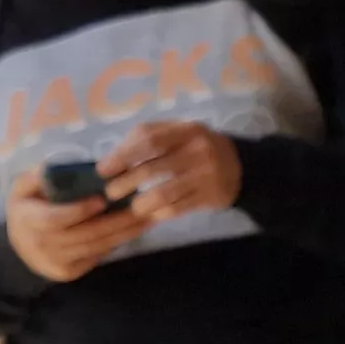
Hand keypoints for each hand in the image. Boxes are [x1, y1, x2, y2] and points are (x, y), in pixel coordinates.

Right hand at [6, 173, 148, 283]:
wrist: (22, 244)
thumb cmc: (28, 207)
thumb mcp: (24, 187)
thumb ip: (38, 175)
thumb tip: (55, 165)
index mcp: (27, 220)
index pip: (54, 219)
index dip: (79, 211)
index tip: (102, 199)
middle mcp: (40, 245)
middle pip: (85, 235)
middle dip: (117, 221)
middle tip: (142, 206)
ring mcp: (55, 262)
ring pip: (96, 247)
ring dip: (125, 233)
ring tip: (148, 218)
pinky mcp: (69, 272)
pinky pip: (97, 256)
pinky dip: (117, 242)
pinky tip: (135, 230)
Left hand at [103, 122, 239, 223]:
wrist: (241, 166)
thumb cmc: (197, 148)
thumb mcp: (179, 133)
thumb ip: (149, 138)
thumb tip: (111, 159)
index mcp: (187, 130)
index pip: (148, 140)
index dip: (122, 155)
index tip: (103, 170)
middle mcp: (198, 150)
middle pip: (151, 168)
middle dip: (124, 183)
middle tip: (110, 193)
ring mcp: (206, 175)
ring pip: (163, 194)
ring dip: (140, 204)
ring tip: (132, 207)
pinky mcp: (211, 197)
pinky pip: (177, 209)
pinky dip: (159, 213)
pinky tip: (152, 214)